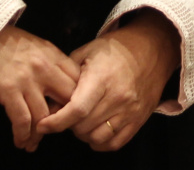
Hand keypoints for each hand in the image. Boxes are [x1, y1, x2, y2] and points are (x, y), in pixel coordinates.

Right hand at [0, 25, 81, 151]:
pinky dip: (23, 135)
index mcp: (54, 55)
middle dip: (62, 121)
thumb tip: (63, 88)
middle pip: (66, 102)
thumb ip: (52, 64)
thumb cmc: (5, 43)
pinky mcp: (8, 89)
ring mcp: (27, 79)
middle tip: (53, 131)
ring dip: (39, 135)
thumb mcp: (36, 47)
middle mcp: (44, 67)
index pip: (78, 83)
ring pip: (44, 116)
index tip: (69, 114)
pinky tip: (20, 141)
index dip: (77, 102)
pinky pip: (22, 120)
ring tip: (33, 143)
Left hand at [37, 11, 180, 150]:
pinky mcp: (138, 119)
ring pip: (97, 138)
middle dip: (68, 125)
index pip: (76, 110)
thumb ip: (66, 77)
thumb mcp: (86, 52)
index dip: (56, 122)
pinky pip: (114, 143)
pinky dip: (100, 142)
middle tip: (66, 115)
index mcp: (101, 78)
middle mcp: (118, 97)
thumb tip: (50, 104)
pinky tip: (95, 130)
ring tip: (81, 122)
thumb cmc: (115, 50)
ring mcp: (130, 111)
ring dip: (83, 134)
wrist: (150, 49)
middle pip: (84, 126)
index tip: (43, 125)